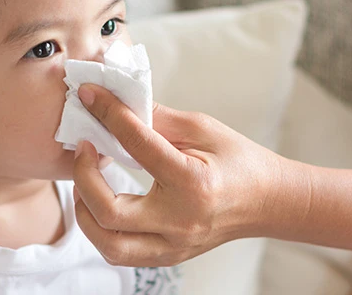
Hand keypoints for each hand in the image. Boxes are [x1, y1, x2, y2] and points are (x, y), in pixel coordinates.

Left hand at [72, 83, 283, 266]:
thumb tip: (115, 103)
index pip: (137, 145)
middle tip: (82, 149)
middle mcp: (180, 221)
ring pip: (108, 245)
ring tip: (86, 181)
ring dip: (85, 211)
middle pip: (109, 213)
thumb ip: (156, 117)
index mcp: (193, 183)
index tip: (91, 96)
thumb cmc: (239, 162)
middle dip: (83, 177)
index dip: (108, 115)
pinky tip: (100, 202)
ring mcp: (174, 245)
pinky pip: (120, 252)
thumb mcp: (202, 128)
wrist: (269, 201)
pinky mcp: (168, 256)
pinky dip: (100, 228)